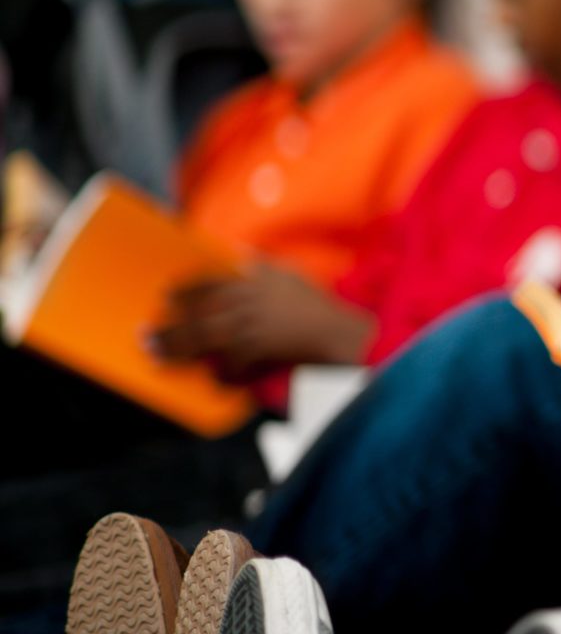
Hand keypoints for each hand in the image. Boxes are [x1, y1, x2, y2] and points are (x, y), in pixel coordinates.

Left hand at [154, 265, 372, 377]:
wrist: (342, 334)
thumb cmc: (317, 305)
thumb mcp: (291, 275)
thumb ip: (263, 266)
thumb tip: (240, 255)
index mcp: (254, 281)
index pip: (209, 284)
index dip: (183, 291)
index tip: (164, 297)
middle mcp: (249, 303)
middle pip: (199, 315)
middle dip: (171, 327)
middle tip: (145, 336)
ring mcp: (253, 328)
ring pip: (206, 339)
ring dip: (179, 349)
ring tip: (156, 356)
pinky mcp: (262, 352)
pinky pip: (233, 365)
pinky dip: (223, 374)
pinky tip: (212, 379)